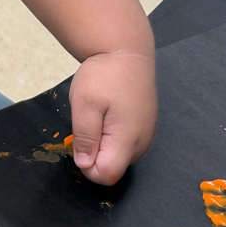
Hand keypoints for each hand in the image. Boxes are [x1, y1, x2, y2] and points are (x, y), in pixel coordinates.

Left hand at [68, 49, 156, 184]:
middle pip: (113, 168)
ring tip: (98, 115)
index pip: (106, 175)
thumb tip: (85, 165)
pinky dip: (110, 136)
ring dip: (101, 144)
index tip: (80, 141)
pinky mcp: (144, 128)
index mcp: (127, 139)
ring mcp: (145, 136)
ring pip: (118, 157)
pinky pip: (124, 144)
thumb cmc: (105, 74)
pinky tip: (107, 114)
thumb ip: (85, 137)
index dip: (87, 166)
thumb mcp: (85, 103)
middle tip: (89, 122)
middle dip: (94, 153)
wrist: (126, 51)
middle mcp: (141, 143)